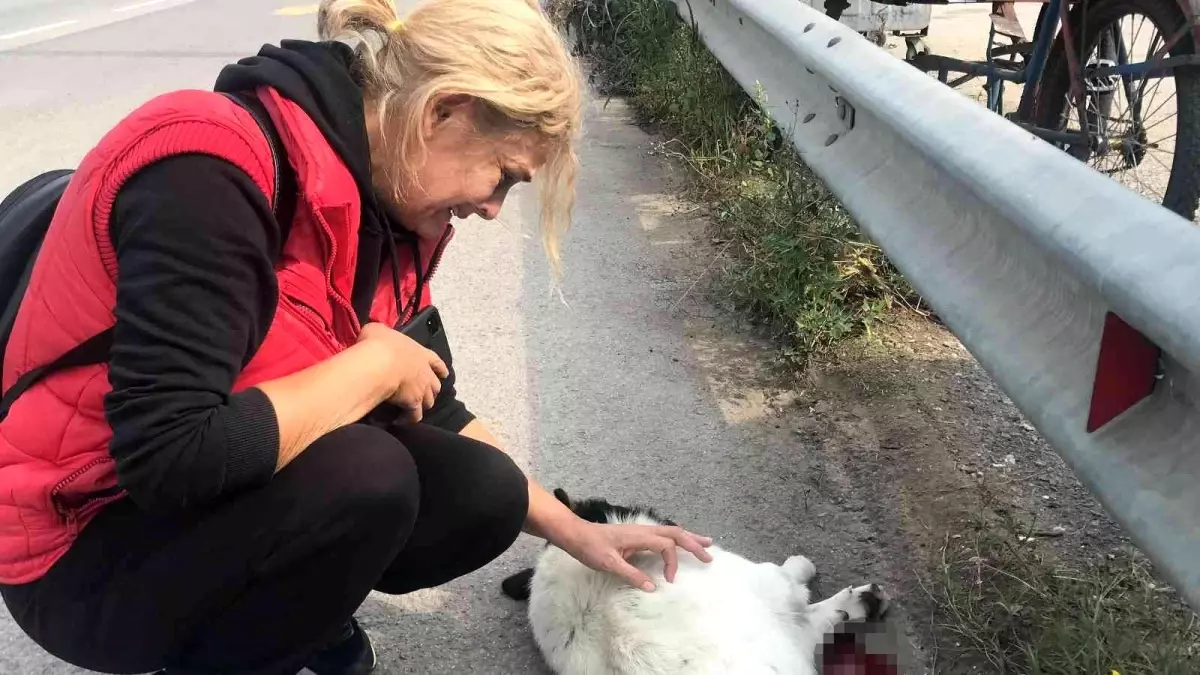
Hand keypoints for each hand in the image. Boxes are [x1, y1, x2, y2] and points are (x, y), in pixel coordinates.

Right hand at [357, 322, 448, 422]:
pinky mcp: (413, 403)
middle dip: (431, 390)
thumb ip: (380, 334)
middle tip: (424, 394)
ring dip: (423, 404)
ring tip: (414, 408)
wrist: (380, 362)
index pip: (436, 361)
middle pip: (435, 384)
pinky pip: (414, 415)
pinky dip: (409, 418)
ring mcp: (422, 389)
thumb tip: (376, 334)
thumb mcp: (378, 330)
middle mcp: (425, 372)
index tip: (445, 374)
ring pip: (429, 401)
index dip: (440, 368)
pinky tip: (400, 421)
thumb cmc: (380, 343)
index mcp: (421, 353)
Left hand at [558, 520, 713, 591]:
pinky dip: (677, 538)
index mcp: (639, 536)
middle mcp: (643, 530)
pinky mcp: (637, 535)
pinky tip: (681, 542)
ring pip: (671, 531)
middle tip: (710, 556)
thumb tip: (653, 587)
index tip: (670, 581)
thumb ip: (631, 574)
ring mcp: (641, 531)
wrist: (576, 534)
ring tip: (707, 542)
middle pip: (675, 533)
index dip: (672, 563)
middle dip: (694, 544)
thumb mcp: (608, 564)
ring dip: (689, 537)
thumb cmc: (590, 547)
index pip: (666, 545)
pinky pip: (663, 534)